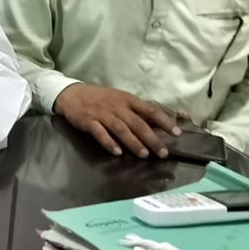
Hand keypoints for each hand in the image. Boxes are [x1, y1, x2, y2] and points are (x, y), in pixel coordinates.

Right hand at [54, 83, 181, 157]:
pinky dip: (109, 142)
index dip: (164, 121)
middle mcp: (117, 106)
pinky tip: (117, 152)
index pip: (150, 110)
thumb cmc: (100, 98)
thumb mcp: (120, 99)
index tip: (176, 133)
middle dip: (151, 138)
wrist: (72, 94)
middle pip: (137, 123)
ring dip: (133, 142)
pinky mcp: (89, 121)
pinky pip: (100, 133)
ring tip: (143, 155)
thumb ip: (137, 111)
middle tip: (163, 153)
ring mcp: (103, 114)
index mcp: (128, 100)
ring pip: (121, 129)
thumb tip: (157, 124)